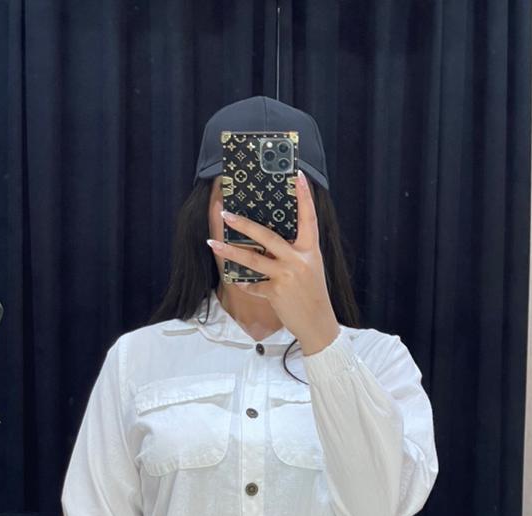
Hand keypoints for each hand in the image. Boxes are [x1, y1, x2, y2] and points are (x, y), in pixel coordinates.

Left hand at [208, 170, 340, 355]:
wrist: (318, 325)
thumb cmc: (312, 295)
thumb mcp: (309, 269)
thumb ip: (293, 254)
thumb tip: (268, 242)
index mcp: (310, 250)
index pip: (308, 217)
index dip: (304, 196)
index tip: (297, 175)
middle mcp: (298, 260)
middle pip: (267, 236)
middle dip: (244, 224)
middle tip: (226, 213)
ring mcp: (286, 276)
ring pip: (252, 259)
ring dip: (229, 251)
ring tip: (212, 243)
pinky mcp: (276, 292)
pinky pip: (254, 285)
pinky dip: (245, 284)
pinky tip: (237, 281)